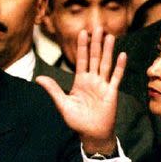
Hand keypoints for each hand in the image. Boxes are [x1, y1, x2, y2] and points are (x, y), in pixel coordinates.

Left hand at [36, 27, 125, 154]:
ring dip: (108, 50)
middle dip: (96, 43)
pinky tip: (122, 55)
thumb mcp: (63, 104)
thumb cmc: (77, 121)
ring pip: (106, 64)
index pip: (81, 60)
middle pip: (95, 58)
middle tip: (97, 27)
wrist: (92, 134)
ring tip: (110, 36)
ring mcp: (103, 85)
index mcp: (80, 81)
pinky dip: (119, 66)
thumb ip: (53, 90)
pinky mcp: (111, 93)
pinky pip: (116, 77)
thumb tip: (38, 78)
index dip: (82, 46)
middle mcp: (92, 80)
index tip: (82, 32)